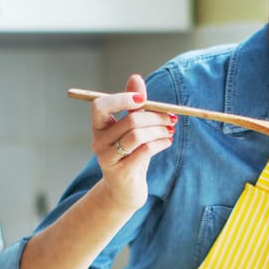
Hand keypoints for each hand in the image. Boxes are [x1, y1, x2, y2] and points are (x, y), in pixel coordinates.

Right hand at [88, 74, 175, 211]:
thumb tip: (135, 78)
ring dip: (159, 130)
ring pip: (137, 135)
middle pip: (129, 120)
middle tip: (170, 118)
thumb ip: (133, 104)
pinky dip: (160, 143)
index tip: (143, 100)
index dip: (122, 99)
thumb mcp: (131, 128)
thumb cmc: (130, 154)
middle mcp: (98, 142)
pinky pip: (145, 151)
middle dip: (155, 116)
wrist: (126, 190)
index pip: (100, 105)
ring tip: (169, 131)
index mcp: (98, 127)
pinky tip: (167, 141)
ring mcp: (107, 158)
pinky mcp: (121, 172)